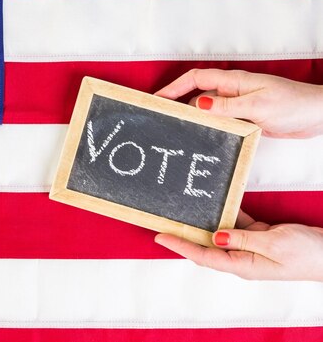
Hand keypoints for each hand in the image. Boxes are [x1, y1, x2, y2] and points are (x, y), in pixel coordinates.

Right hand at [155, 69, 322, 137]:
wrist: (317, 115)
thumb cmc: (294, 104)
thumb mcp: (256, 105)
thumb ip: (226, 106)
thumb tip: (198, 104)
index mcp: (234, 82)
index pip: (195, 78)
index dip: (174, 87)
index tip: (159, 98)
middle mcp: (233, 91)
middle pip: (197, 93)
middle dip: (178, 103)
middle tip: (163, 117)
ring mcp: (238, 105)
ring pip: (208, 109)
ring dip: (195, 118)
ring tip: (180, 129)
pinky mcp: (245, 118)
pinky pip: (220, 121)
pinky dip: (210, 127)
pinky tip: (205, 136)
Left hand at [155, 210, 322, 280]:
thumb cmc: (307, 253)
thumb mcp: (273, 244)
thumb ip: (242, 239)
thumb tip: (215, 237)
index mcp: (243, 265)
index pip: (203, 256)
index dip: (180, 245)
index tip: (160, 236)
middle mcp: (242, 258)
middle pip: (206, 246)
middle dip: (185, 235)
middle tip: (165, 221)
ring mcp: (250, 248)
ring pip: (219, 234)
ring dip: (204, 223)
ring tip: (183, 211)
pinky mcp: (259, 237)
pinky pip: (237, 225)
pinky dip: (227, 214)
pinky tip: (216, 204)